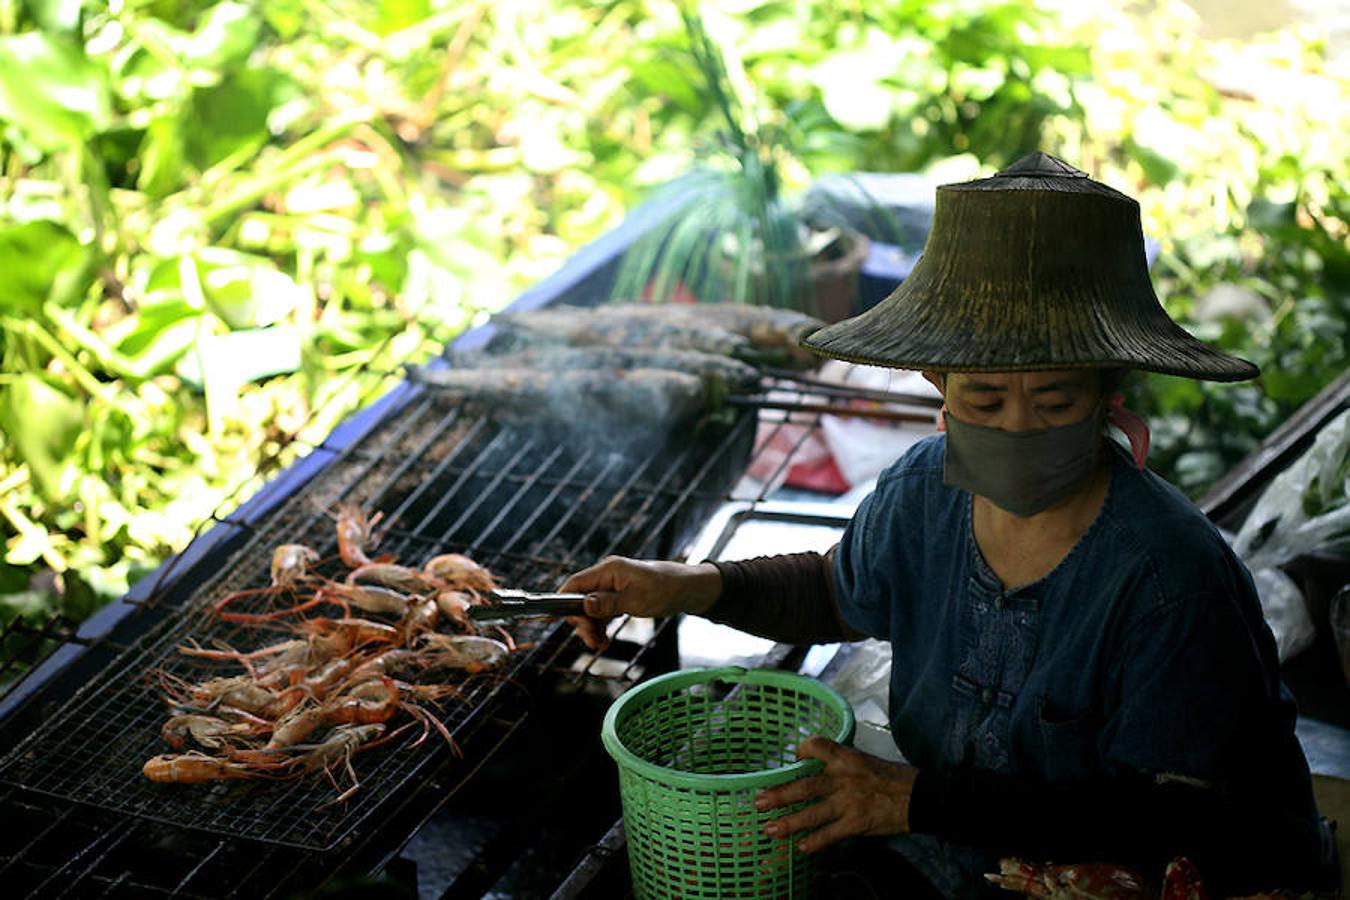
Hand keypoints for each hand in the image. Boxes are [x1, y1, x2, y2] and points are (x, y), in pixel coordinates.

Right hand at [558, 556, 721, 650]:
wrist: (687, 589)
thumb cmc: (665, 589)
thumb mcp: (636, 599)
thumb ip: (608, 603)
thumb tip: (584, 606)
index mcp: (608, 570)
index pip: (574, 584)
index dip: (562, 601)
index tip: (556, 621)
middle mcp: (607, 575)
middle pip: (580, 599)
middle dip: (582, 622)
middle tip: (592, 641)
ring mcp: (612, 586)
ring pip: (590, 609)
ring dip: (591, 627)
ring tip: (600, 645)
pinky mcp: (618, 596)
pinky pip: (601, 612)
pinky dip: (600, 626)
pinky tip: (604, 641)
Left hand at [754, 737, 916, 852]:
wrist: (920, 796)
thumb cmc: (891, 777)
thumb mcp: (864, 760)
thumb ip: (840, 763)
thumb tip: (814, 767)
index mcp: (846, 757)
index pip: (815, 746)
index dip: (800, 752)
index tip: (792, 760)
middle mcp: (844, 778)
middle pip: (805, 785)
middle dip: (779, 794)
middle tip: (758, 802)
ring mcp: (850, 802)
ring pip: (813, 813)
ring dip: (789, 822)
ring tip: (770, 829)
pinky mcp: (858, 823)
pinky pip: (831, 834)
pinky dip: (816, 841)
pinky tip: (801, 847)